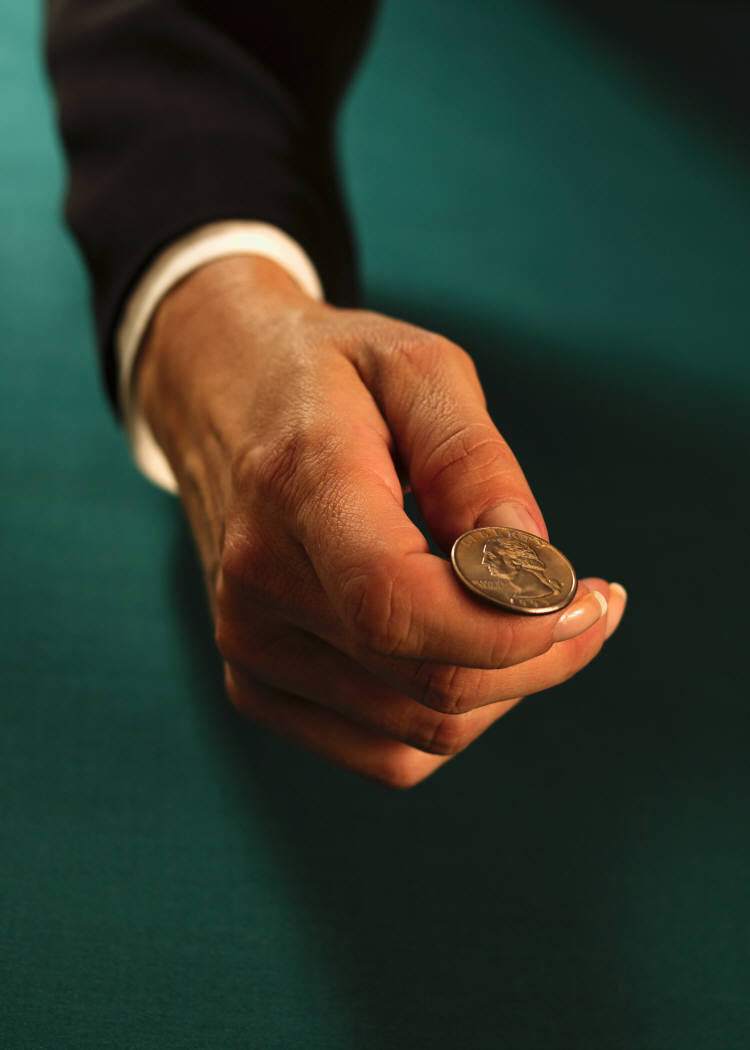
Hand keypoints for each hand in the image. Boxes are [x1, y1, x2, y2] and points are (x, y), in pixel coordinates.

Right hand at [137, 256, 625, 786]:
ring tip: (540, 618)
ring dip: (509, 688)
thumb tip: (532, 565)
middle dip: (541, 655)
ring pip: (421, 733)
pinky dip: (455, 719)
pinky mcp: (254, 687)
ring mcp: (246, 647)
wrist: (220, 401)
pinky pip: (387, 755)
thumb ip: (474, 462)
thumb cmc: (331, 378)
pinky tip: (475, 653)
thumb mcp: (416, 371)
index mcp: (296, 485)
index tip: (583, 596)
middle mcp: (256, 583)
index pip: (394, 602)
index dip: (504, 627)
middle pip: (428, 683)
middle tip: (594, 602)